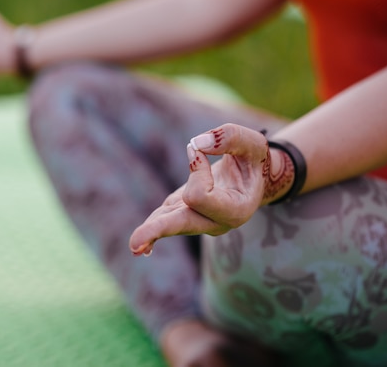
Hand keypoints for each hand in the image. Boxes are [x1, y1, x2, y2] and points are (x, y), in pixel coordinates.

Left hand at [129, 124, 278, 255]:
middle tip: (133, 244)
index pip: (200, 196)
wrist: (252, 176)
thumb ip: (229, 138)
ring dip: (150, 233)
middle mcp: (216, 222)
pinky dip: (151, 231)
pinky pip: (164, 222)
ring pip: (169, 225)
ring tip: (134, 247)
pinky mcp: (183, 213)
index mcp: (237, 210)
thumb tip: (196, 144)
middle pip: (182, 224)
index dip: (196, 170)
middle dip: (159, 230)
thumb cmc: (253, 159)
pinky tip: (140, 248)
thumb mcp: (252, 143)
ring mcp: (198, 221)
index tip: (199, 151)